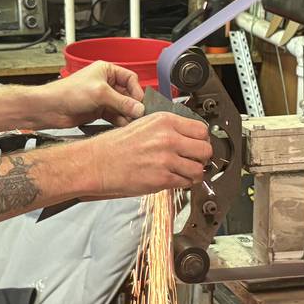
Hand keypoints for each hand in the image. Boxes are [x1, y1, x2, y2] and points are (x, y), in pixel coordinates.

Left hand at [36, 61, 144, 127]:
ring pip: (121, 106)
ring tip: (131, 121)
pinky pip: (114, 115)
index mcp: (106, 71)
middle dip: (132, 105)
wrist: (51, 108)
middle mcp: (105, 83)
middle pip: (127, 94)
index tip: (139, 103)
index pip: (130, 78)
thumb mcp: (100, 93)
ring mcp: (102, 98)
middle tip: (138, 114)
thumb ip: (122, 102)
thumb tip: (139, 108)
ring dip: (127, 114)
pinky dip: (119, 120)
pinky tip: (123, 125)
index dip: (136, 91)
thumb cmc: (68, 92)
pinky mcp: (98, 111)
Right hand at [81, 112, 211, 197]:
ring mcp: (166, 159)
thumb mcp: (144, 124)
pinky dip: (183, 183)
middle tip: (194, 160)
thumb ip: (168, 128)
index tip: (198, 144)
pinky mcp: (162, 179)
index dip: (202, 139)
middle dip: (202, 157)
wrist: (99, 162)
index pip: (201, 130)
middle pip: (205, 150)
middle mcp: (168, 138)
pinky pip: (185, 183)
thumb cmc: (117, 145)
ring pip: (198, 169)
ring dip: (194, 173)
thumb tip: (188, 135)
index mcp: (165, 121)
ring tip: (185, 172)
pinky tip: (174, 178)